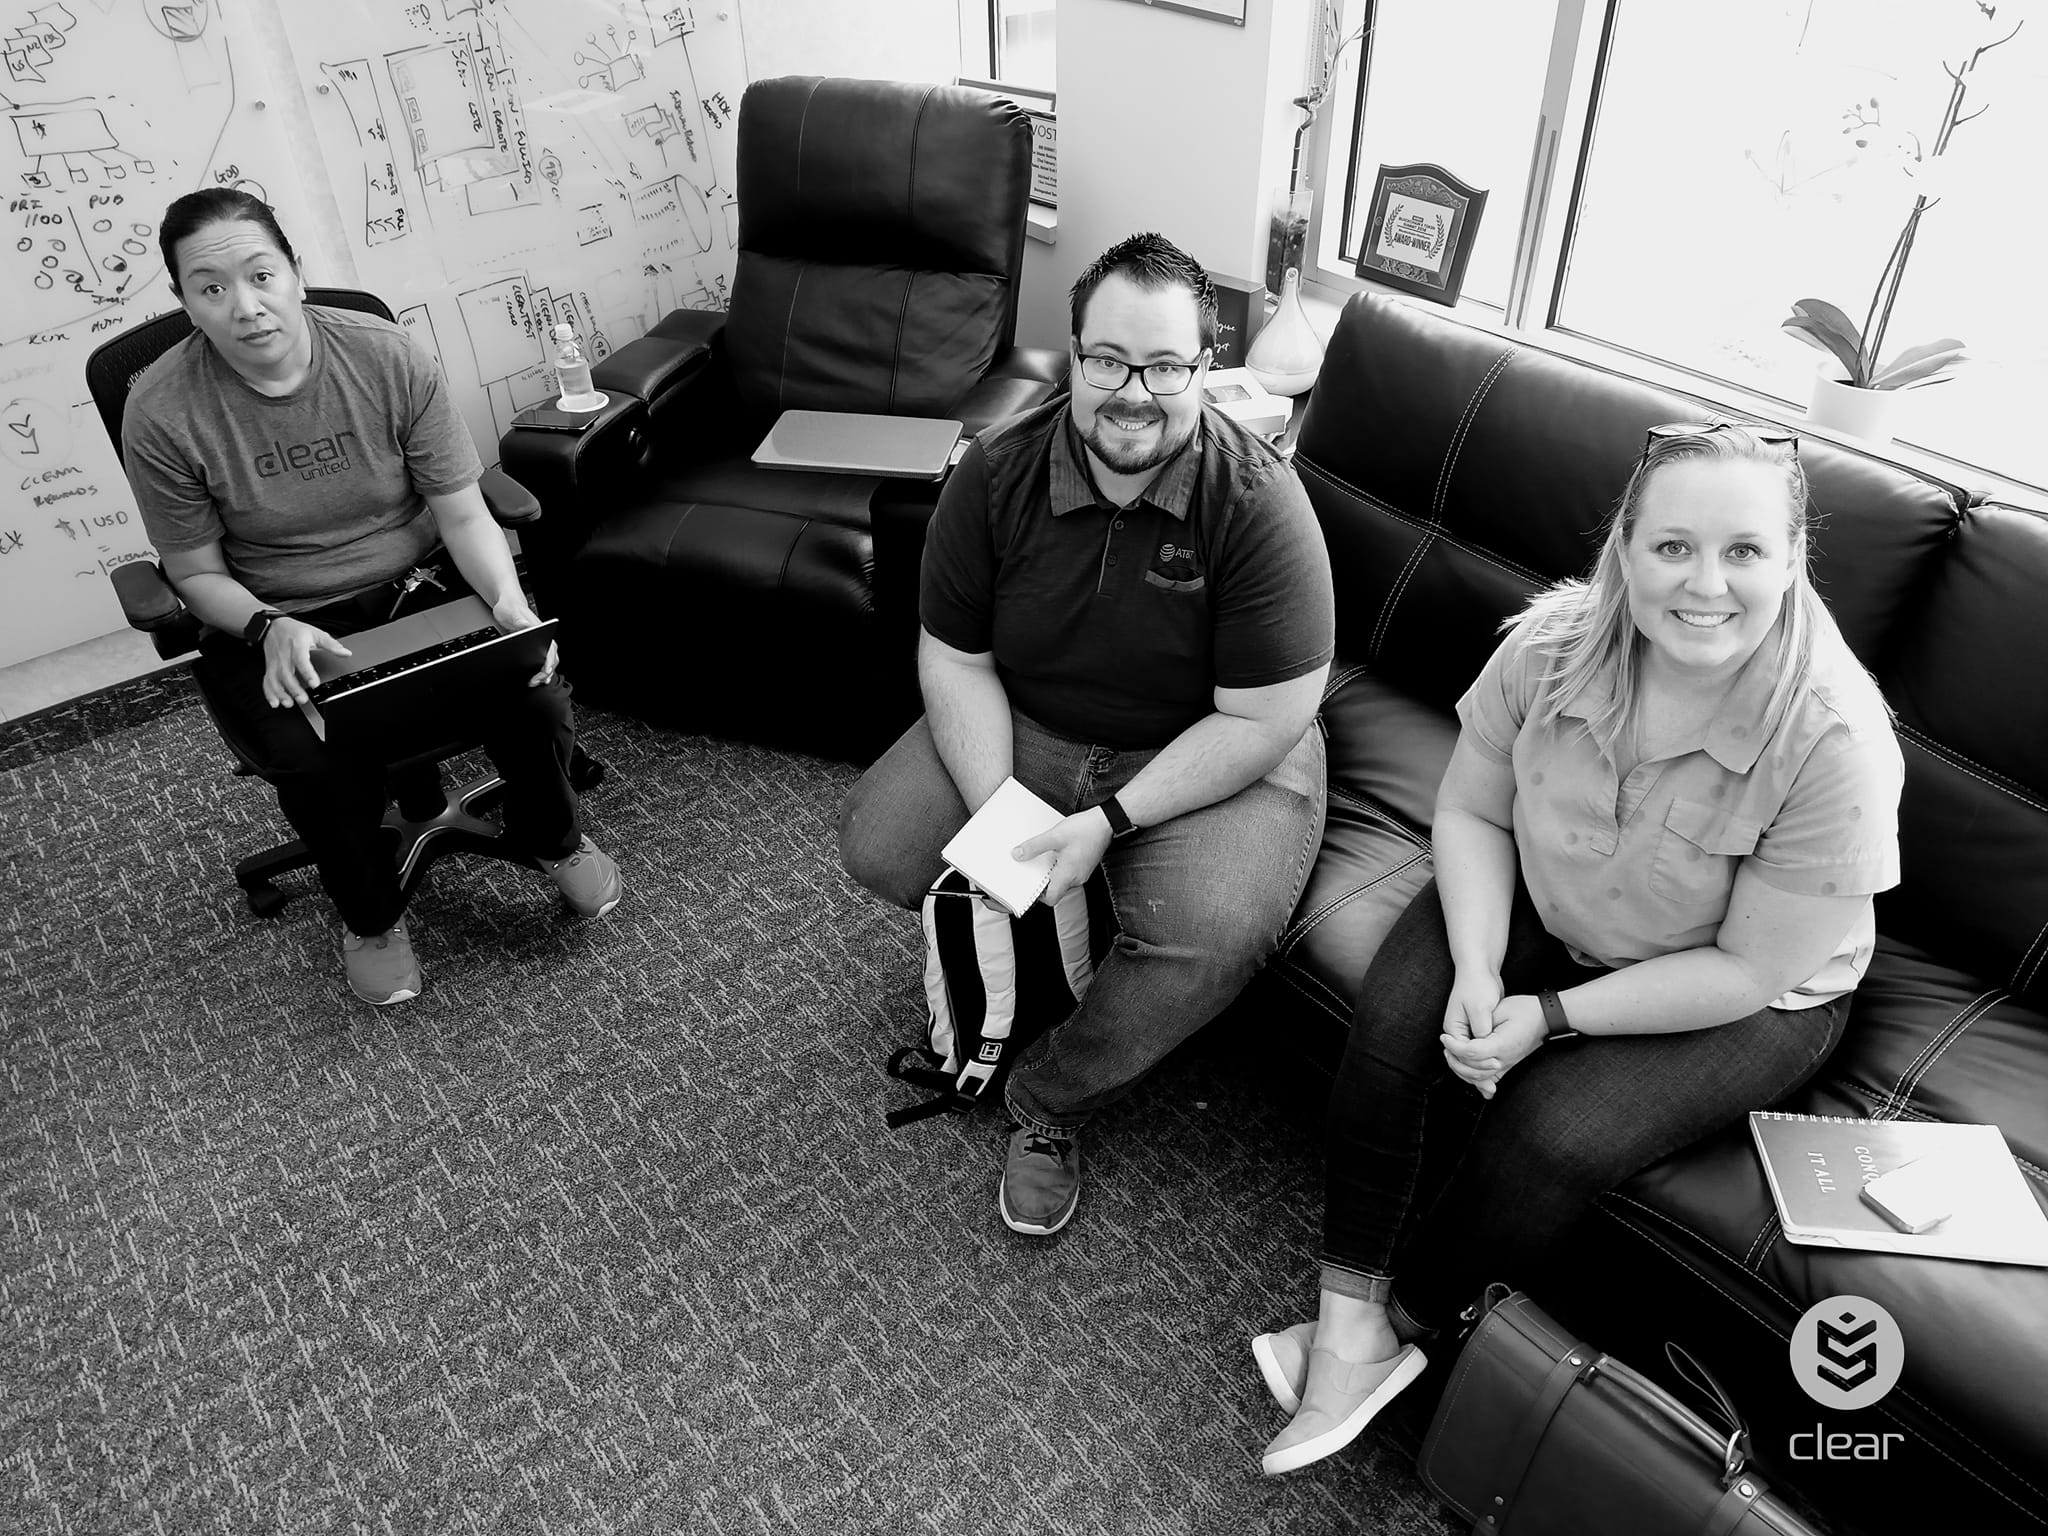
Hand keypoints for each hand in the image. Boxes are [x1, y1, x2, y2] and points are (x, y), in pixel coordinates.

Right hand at [262, 617, 349, 707]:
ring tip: (289, 703)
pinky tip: (275, 702)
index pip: (301, 660)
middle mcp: (284, 655)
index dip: (307, 673)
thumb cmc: (295, 631)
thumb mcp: (315, 633)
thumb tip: (346, 653)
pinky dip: (269, 693)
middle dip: (293, 688)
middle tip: (303, 698)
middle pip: (286, 673)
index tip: (314, 683)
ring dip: (281, 693)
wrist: (273, 626)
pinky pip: (267, 681)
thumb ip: (331, 644)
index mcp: (297, 646)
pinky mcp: (270, 668)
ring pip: (275, 679)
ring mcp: (275, 663)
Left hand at [493, 598, 557, 686]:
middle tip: (535, 681)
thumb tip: (527, 625)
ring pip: (548, 661)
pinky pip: (541, 661)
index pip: (550, 649)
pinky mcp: (534, 646)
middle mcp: (543, 636)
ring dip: (544, 673)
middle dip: (546, 672)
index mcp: (540, 629)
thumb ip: (519, 618)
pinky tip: (533, 678)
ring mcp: (540, 642)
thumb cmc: (510, 607)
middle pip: (551, 658)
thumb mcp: (511, 612)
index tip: (545, 671)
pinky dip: (540, 671)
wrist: (508, 605)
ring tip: (534, 682)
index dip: (548, 662)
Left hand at [1012, 807, 1114, 906]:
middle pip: (1056, 890)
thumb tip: (1018, 854)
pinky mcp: (1084, 866)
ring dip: (1051, 873)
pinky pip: (1068, 873)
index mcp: (1068, 875)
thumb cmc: (1086, 829)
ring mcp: (1082, 873)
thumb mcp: (1055, 836)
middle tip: (1032, 869)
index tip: (1029, 885)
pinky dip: (1059, 867)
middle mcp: (1077, 878)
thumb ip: (1034, 847)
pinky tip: (1056, 853)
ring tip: (1043, 858)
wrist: (1106, 822)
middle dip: (1042, 882)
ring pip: (1062, 881)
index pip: (1051, 899)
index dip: (1038, 896)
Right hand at [1440, 967, 1503, 1093]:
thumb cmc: (1477, 985)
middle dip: (1477, 1076)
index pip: (1461, 1056)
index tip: (1495, 1070)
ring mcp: (1467, 1031)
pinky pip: (1480, 1051)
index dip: (1476, 1067)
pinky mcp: (1478, 1028)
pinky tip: (1499, 1070)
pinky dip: (1487, 1062)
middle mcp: (1457, 1032)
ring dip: (1482, 1072)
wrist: (1478, 967)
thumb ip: (1481, 1029)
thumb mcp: (1480, 1008)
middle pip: (1463, 1062)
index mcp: (1453, 1028)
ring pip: (1472, 1059)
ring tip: (1493, 1088)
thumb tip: (1484, 1048)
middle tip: (1492, 1087)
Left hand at [1442, 993, 1547, 1099]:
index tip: (1445, 1037)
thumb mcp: (1500, 1010)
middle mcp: (1504, 1059)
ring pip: (1480, 1079)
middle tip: (1446, 1046)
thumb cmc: (1525, 1010)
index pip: (1471, 1052)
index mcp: (1501, 1045)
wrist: (1546, 1018)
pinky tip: (1467, 1077)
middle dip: (1454, 1060)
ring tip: (1452, 1055)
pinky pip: (1490, 1079)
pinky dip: (1477, 1080)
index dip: (1454, 1046)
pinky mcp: (1508, 1065)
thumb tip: (1466, 1036)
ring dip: (1462, 1070)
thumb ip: (1482, 1025)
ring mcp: (1507, 1065)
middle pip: (1473, 1071)